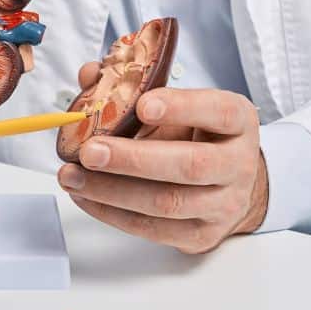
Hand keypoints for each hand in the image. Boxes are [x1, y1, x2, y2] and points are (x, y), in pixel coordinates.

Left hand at [58, 64, 268, 253]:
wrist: (228, 185)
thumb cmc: (196, 138)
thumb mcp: (177, 107)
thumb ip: (135, 89)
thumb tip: (89, 74)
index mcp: (237, 122)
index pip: (218, 112)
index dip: (182, 107)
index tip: (143, 104)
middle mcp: (238, 164)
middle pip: (189, 166)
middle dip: (132, 159)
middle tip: (89, 151)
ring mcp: (223, 204)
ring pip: (167, 203)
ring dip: (111, 191)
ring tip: (73, 176)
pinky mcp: (201, 235)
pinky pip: (152, 228)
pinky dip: (111, 213)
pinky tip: (85, 197)